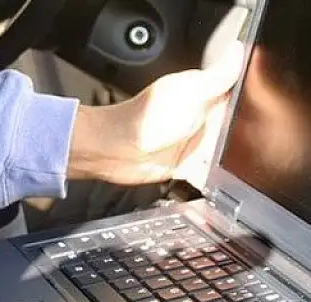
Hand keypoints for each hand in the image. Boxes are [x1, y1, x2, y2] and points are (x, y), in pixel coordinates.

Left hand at [67, 40, 244, 184]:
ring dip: (230, 158)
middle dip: (242, 136)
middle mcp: (202, 119)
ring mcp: (196, 144)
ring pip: (227, 152)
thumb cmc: (142, 119)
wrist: (114, 150)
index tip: (257, 114)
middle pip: (237, 128)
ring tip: (227, 160)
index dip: (250, 104)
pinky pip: (211, 175)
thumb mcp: (186, 92)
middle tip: (241, 142)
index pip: (239, 96)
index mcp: (205, 96)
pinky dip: (216, 178)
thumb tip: (237, 52)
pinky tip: (220, 179)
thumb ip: (216, 77)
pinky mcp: (188, 166)